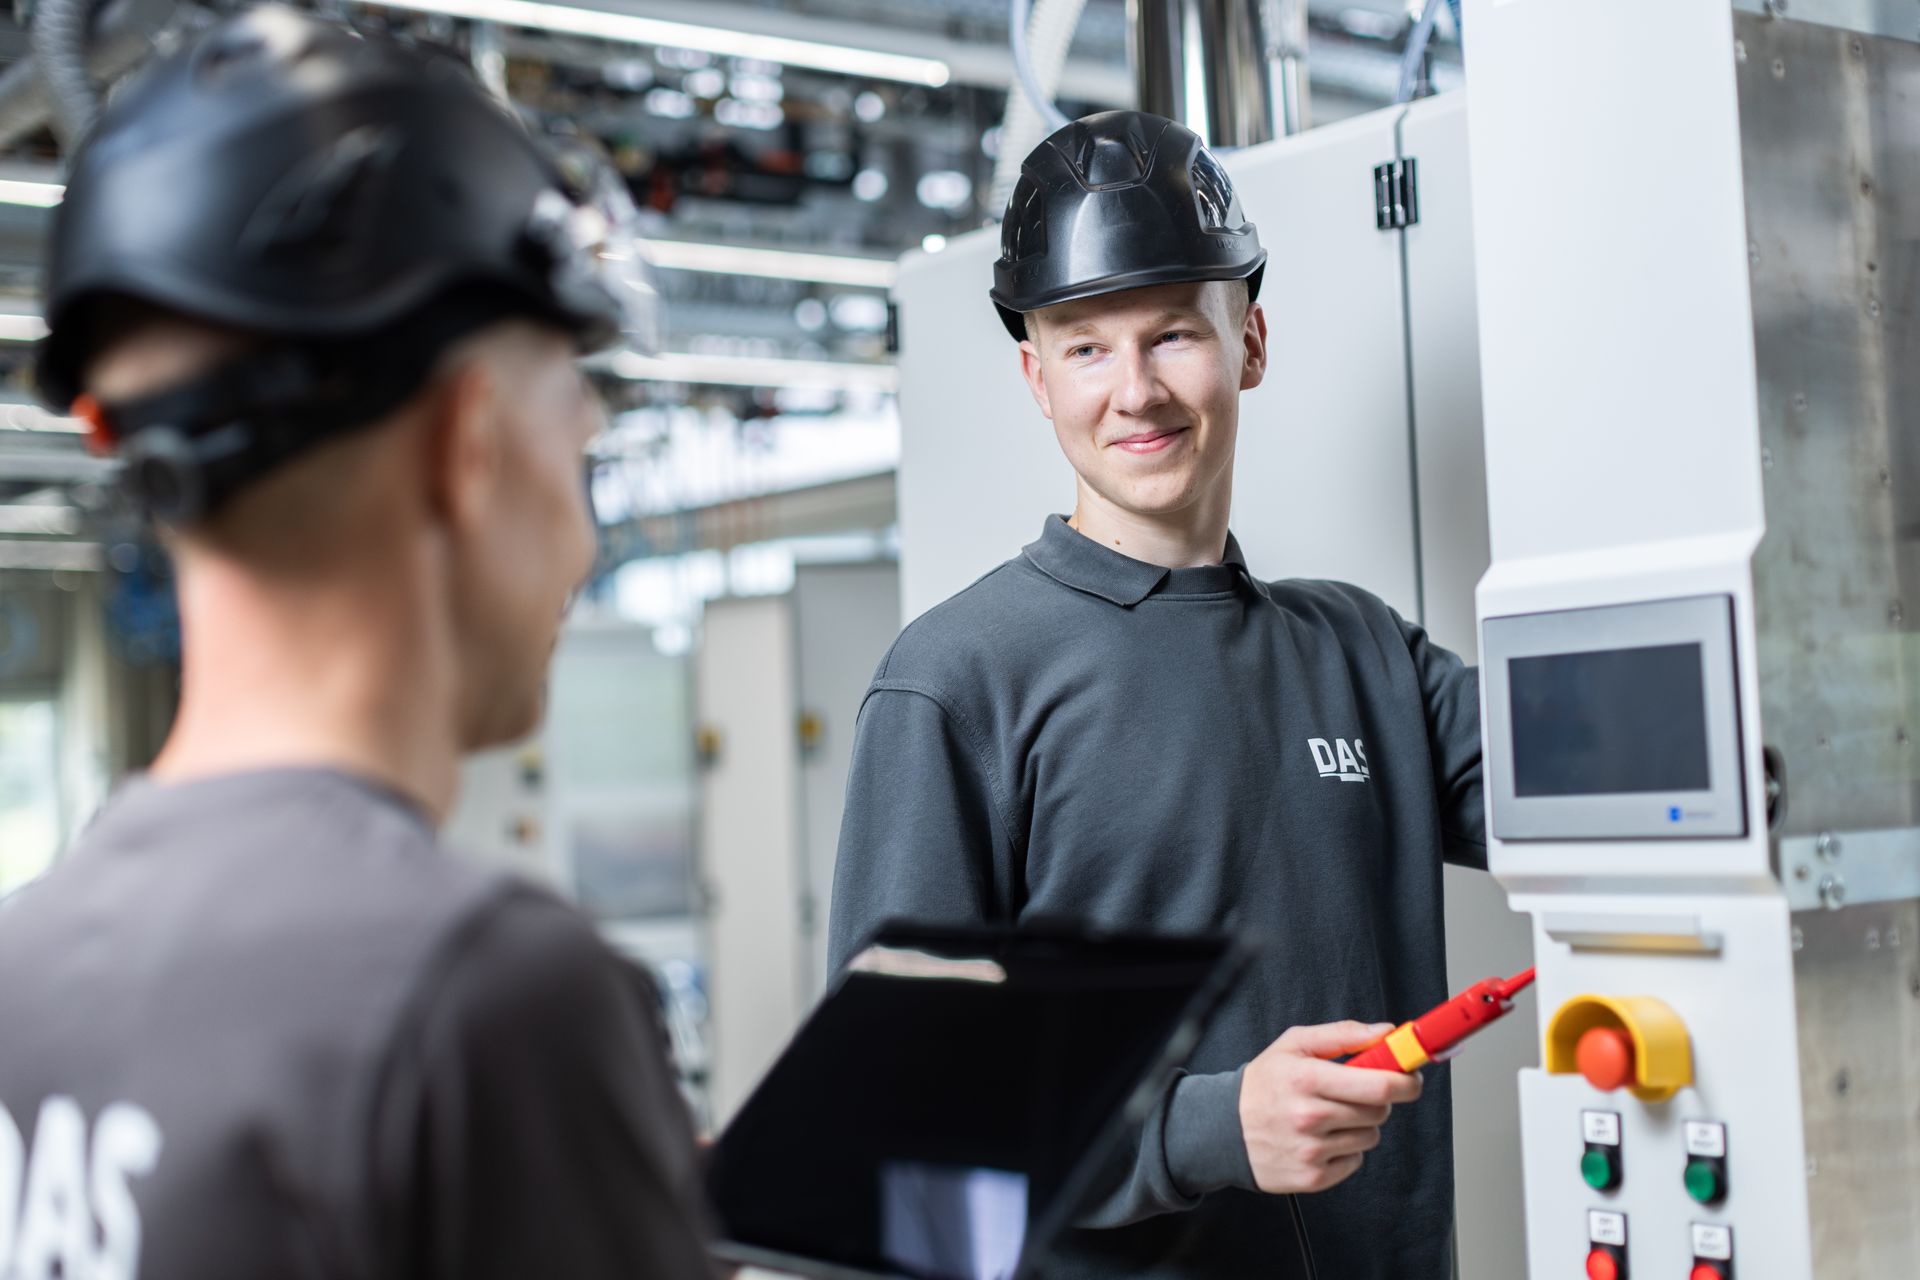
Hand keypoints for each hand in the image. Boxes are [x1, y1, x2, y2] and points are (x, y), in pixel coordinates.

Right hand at [1238, 1021, 1423, 1194]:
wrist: (1223, 1128)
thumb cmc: (1264, 1083)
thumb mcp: (1294, 1045)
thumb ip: (1343, 1034)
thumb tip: (1386, 1033)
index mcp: (1307, 1079)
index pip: (1380, 1085)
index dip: (1406, 1080)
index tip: (1411, 1076)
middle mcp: (1309, 1117)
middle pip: (1379, 1112)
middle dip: (1377, 1099)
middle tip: (1356, 1092)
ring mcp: (1311, 1151)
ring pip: (1370, 1136)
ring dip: (1360, 1125)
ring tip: (1329, 1115)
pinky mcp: (1312, 1178)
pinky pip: (1355, 1162)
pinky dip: (1345, 1150)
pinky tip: (1321, 1138)